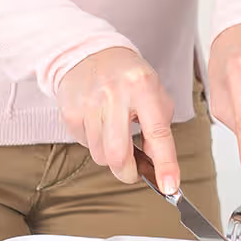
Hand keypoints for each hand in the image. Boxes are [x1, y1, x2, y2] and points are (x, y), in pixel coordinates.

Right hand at [56, 46, 178, 192]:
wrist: (90, 53)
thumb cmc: (128, 77)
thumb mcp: (155, 93)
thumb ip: (159, 128)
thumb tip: (157, 165)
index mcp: (143, 87)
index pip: (158, 133)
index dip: (165, 164)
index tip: (170, 187)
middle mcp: (115, 95)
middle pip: (118, 154)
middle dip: (127, 172)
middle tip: (133, 171)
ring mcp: (90, 103)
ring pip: (100, 155)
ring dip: (111, 155)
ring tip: (115, 133)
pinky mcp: (70, 112)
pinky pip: (84, 145)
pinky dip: (94, 143)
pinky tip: (98, 123)